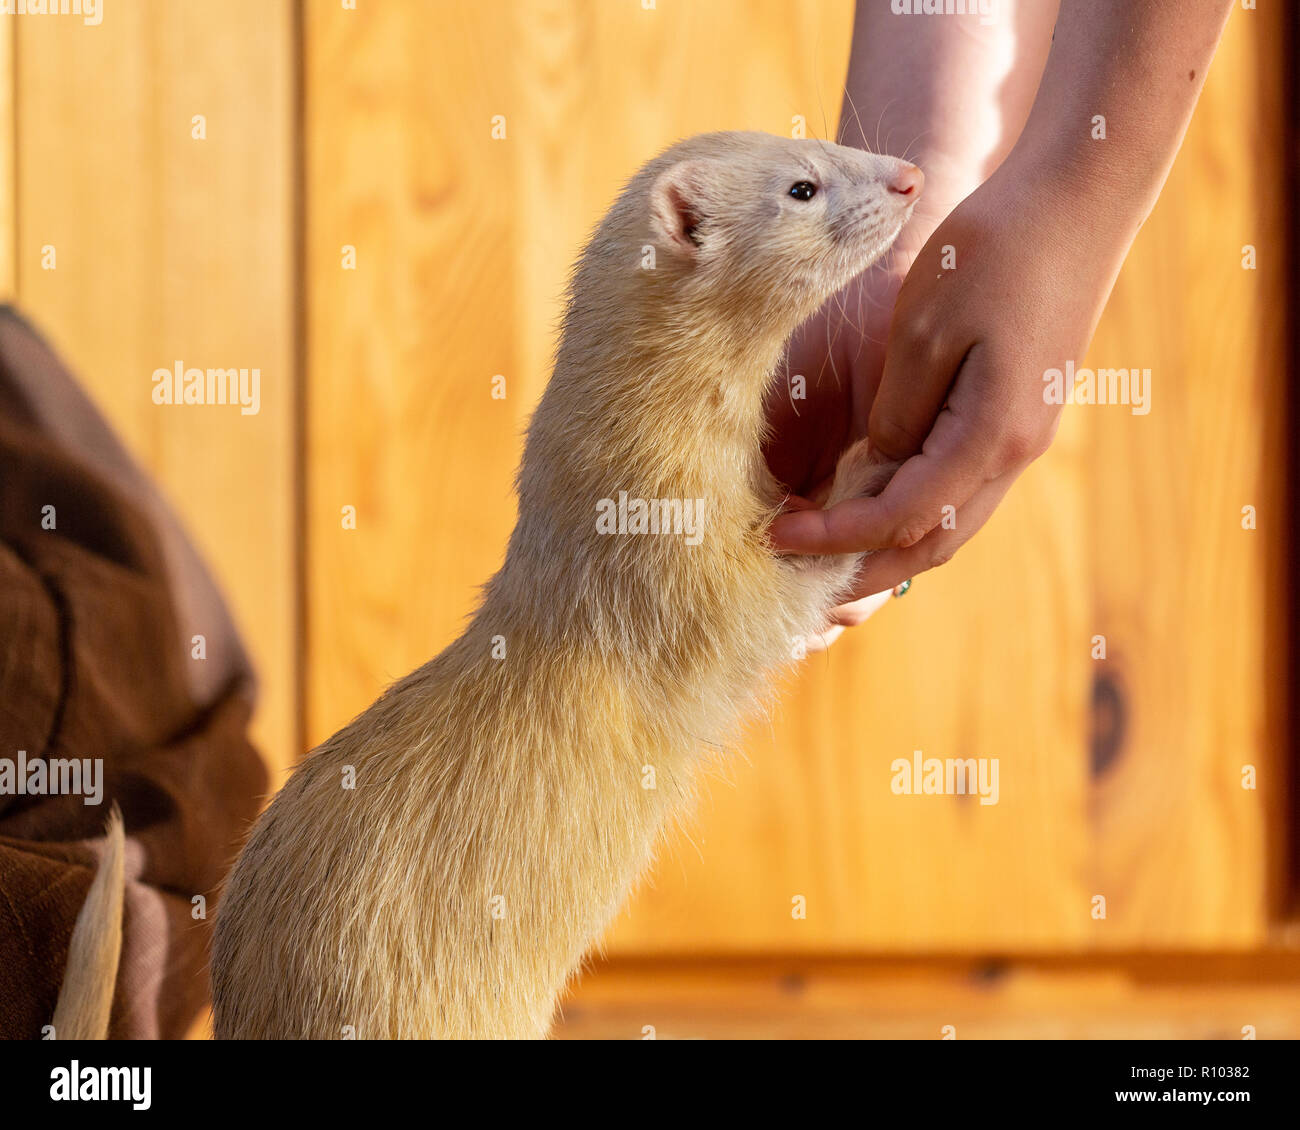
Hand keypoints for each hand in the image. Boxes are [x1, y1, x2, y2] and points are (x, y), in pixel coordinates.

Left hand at [770, 151, 1130, 606]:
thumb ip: (897, 411)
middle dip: (860, 571)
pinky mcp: (1016, 415)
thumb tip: (876, 465)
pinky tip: (869, 503)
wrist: (1077, 197)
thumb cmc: (996, 250)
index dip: (834, 538)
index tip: (773, 538)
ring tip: (825, 557)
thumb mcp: (925, 329)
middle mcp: (1014, 452)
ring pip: (949, 522)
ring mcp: (1021, 436)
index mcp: (991, 436)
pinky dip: (911, 509)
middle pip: (930, 543)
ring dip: (887, 546)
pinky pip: (958, 486)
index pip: (900, 519)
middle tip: (797, 585)